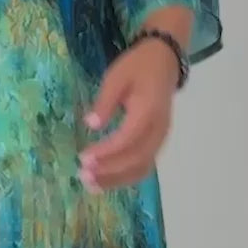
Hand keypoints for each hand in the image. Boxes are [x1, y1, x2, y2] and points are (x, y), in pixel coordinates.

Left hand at [78, 39, 179, 191]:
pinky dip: (126, 176)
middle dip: (110, 171)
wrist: (164, 61)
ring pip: (142, 167)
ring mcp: (161, 137)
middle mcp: (159, 129)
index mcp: (149, 110)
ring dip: (117, 179)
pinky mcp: (157, 141)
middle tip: (83, 175)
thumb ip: (104, 102)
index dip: (107, 152)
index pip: (128, 138)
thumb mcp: (116, 77)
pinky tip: (106, 181)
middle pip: (137, 159)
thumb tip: (91, 125)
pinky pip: (144, 165)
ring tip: (91, 185)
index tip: (84, 158)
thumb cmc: (137, 67)